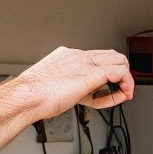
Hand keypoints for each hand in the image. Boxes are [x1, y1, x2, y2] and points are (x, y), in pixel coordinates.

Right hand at [13, 47, 134, 117]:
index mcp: (67, 56)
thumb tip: (72, 96)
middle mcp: (78, 56)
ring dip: (126, 78)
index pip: (96, 58)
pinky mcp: (91, 75)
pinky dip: (126, 83)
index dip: (108, 71)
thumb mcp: (52, 85)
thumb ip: (67, 87)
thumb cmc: (33, 96)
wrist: (26, 97)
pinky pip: (119, 73)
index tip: (110, 85)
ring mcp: (85, 64)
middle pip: (111, 56)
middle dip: (121, 72)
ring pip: (119, 61)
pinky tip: (123, 94)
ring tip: (125, 92)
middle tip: (122, 88)